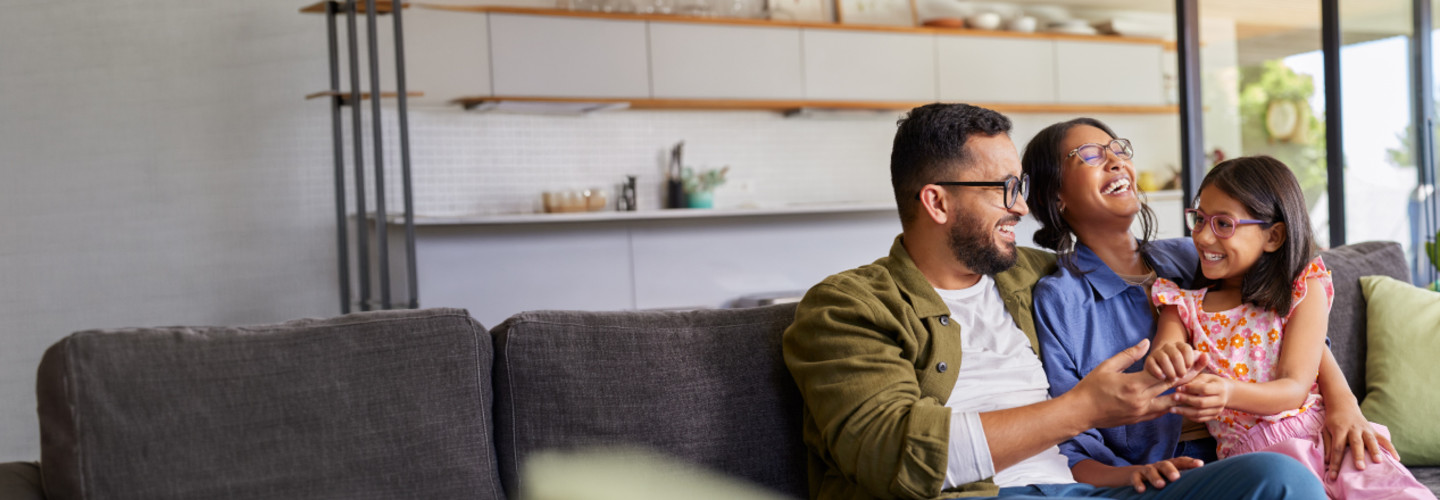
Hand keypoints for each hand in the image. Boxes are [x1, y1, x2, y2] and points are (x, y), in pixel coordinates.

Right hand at [1068, 340, 1202, 428]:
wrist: (1080, 412)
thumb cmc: (1090, 387)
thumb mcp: (1107, 366)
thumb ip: (1129, 355)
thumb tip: (1146, 343)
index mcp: (1133, 385)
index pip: (1165, 374)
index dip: (1181, 365)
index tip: (1194, 356)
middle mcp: (1141, 400)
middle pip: (1172, 388)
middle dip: (1189, 376)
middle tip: (1203, 366)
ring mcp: (1141, 412)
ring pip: (1170, 403)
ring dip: (1182, 394)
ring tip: (1196, 385)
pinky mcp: (1138, 419)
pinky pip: (1160, 412)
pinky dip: (1170, 404)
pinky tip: (1176, 398)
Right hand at [1129, 457, 1204, 492]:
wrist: (1133, 476)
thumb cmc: (1158, 479)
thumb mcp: (1169, 478)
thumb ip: (1181, 481)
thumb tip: (1200, 487)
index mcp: (1170, 466)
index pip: (1180, 461)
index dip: (1190, 462)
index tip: (1200, 464)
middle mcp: (1159, 466)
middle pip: (1165, 464)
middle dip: (1171, 470)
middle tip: (1176, 478)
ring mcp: (1146, 471)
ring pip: (1150, 471)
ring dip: (1155, 477)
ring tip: (1161, 485)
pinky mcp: (1134, 476)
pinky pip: (1135, 478)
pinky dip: (1138, 483)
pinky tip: (1142, 490)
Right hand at [1146, 342, 1199, 380]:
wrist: (1163, 377)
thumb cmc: (1180, 373)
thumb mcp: (1192, 370)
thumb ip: (1200, 363)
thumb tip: (1205, 355)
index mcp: (1180, 346)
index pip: (1186, 348)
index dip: (1189, 359)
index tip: (1189, 368)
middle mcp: (1168, 347)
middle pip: (1176, 354)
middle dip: (1180, 368)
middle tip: (1181, 375)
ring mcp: (1157, 352)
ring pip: (1164, 359)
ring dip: (1170, 371)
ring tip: (1172, 378)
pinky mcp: (1149, 360)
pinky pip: (1153, 364)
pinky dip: (1159, 372)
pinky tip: (1163, 378)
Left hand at [1171, 372, 1228, 421]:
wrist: (1225, 392)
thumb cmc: (1211, 382)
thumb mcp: (1205, 377)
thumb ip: (1194, 381)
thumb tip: (1179, 388)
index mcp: (1220, 388)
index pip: (1204, 389)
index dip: (1190, 389)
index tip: (1178, 388)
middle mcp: (1221, 401)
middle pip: (1201, 403)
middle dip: (1186, 400)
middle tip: (1173, 397)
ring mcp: (1218, 410)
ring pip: (1199, 413)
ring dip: (1184, 411)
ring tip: (1171, 409)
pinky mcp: (1214, 416)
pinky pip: (1200, 419)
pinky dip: (1188, 417)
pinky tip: (1179, 413)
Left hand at [1323, 403, 1398, 479]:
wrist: (1343, 405)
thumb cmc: (1333, 421)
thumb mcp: (1326, 430)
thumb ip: (1328, 445)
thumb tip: (1327, 462)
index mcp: (1339, 429)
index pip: (1336, 448)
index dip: (1335, 463)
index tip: (1332, 476)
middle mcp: (1353, 429)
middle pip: (1356, 443)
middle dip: (1358, 455)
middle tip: (1360, 468)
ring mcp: (1365, 429)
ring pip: (1371, 440)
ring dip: (1375, 451)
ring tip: (1379, 462)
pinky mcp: (1373, 430)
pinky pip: (1383, 439)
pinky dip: (1391, 448)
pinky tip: (1397, 459)